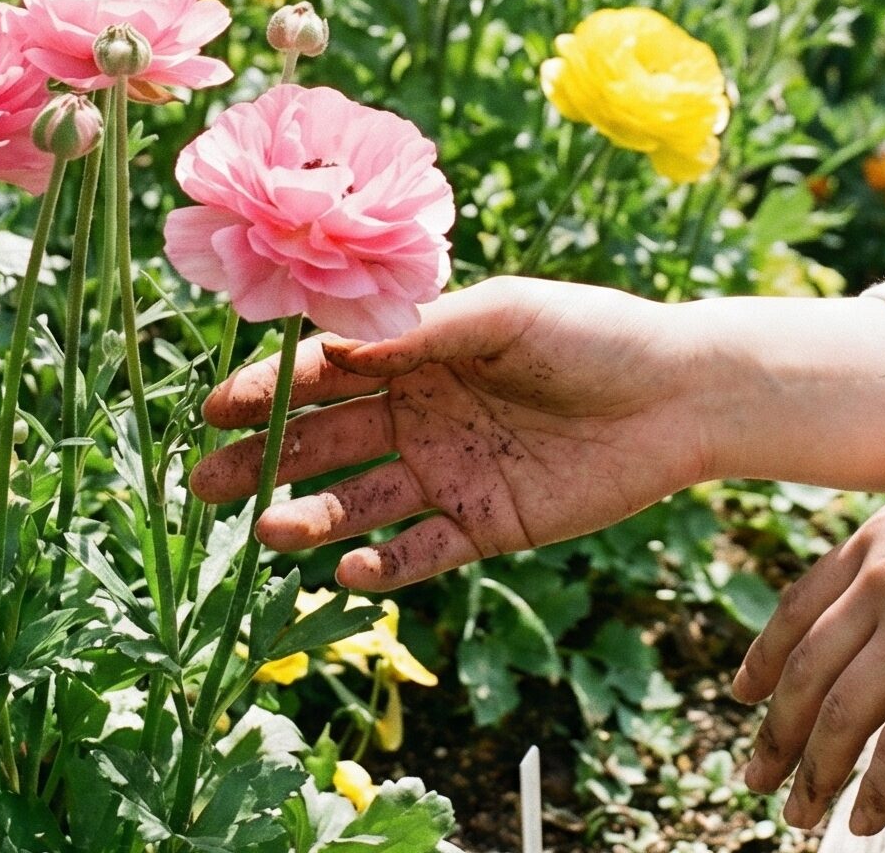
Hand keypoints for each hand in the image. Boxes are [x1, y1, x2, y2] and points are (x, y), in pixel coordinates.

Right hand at [187, 276, 713, 591]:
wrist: (679, 395)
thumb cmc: (593, 332)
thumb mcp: (506, 314)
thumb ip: (424, 331)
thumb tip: (335, 338)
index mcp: (418, 352)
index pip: (328, 370)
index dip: (271, 387)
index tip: (215, 405)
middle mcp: (421, 411)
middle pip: (326, 440)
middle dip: (264, 458)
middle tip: (205, 483)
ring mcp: (449, 471)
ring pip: (361, 502)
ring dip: (311, 516)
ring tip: (268, 531)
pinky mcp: (486, 525)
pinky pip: (421, 552)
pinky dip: (384, 565)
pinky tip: (350, 571)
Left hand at [728, 426, 884, 837]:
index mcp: (872, 542)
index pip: (796, 609)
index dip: (764, 657)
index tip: (743, 694)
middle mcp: (877, 584)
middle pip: (805, 670)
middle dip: (774, 732)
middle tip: (753, 777)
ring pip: (840, 714)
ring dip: (814, 773)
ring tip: (797, 817)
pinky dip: (876, 789)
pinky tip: (864, 824)